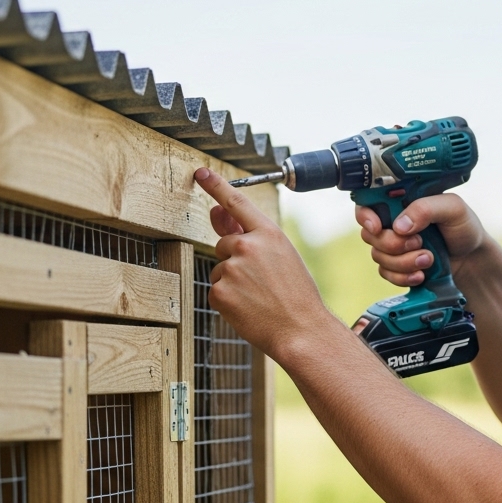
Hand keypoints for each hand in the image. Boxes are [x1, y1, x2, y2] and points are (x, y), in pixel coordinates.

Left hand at [194, 168, 333, 357]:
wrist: (301, 330)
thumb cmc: (296, 294)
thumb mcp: (280, 255)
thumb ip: (247, 233)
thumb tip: (217, 212)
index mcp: (269, 234)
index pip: (237, 202)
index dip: (216, 185)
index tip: (200, 172)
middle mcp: (247, 246)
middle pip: (224, 244)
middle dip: (235, 260)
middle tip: (261, 281)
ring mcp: (231, 269)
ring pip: (219, 269)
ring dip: (232, 281)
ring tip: (259, 296)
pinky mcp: (219, 292)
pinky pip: (215, 290)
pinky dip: (228, 300)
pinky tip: (248, 307)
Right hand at [355, 193, 488, 286]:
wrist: (473, 261)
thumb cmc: (464, 228)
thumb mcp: (452, 208)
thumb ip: (425, 209)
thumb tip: (399, 226)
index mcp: (402, 202)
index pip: (368, 204)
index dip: (365, 216)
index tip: (377, 227)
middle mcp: (393, 223)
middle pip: (370, 234)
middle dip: (393, 244)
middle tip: (419, 242)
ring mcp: (394, 246)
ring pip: (378, 256)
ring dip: (403, 262)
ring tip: (429, 259)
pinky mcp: (397, 267)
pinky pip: (386, 274)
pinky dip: (403, 277)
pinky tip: (420, 275)